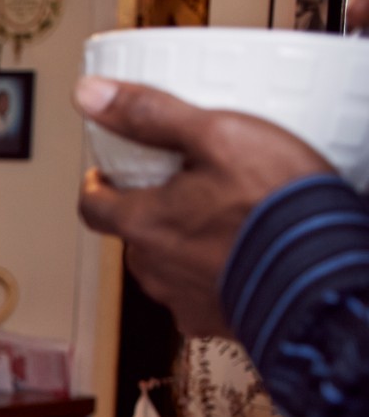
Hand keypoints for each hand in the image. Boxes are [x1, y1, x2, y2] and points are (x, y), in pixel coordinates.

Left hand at [73, 76, 331, 336]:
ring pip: (167, 267)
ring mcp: (184, 300)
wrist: (326, 276)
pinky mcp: (216, 322)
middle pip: (135, 236)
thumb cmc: (276, 206)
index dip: (96, 188)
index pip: (93, 207)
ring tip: (224, 222)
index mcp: (144, 223)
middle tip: (187, 191)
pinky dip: (214, 275)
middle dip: (151, 214)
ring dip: (184, 246)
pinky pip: (202, 295)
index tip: (103, 178)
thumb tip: (91, 94)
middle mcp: (155, 268)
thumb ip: (151, 115)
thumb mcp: (217, 136)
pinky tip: (243, 256)